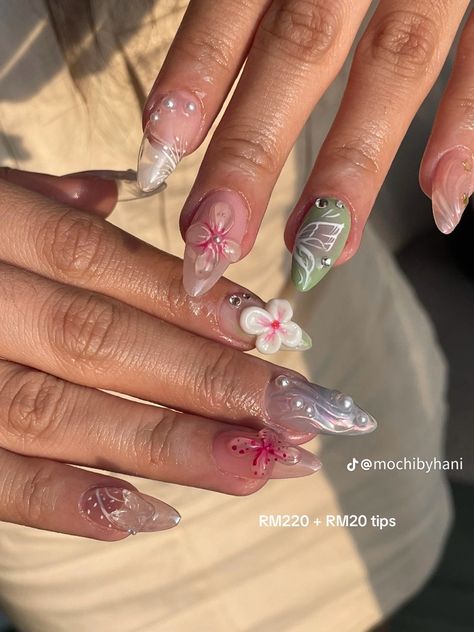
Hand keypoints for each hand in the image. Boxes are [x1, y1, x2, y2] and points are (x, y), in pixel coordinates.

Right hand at [0, 169, 375, 539]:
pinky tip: (152, 515)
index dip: (189, 300)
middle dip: (210, 380)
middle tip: (304, 414)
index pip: (105, 265)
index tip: (272, 332)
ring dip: (170, 444)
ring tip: (259, 465)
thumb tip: (102, 198)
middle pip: (105, 341)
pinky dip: (67, 502)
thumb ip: (36, 200)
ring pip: (62, 413)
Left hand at [137, 0, 473, 294]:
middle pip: (299, 51)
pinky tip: (442, 198)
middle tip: (214, 240)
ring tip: (318, 249)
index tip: (157, 161)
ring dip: (352, 169)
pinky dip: (468, 128)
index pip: (234, 5)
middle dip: (253, 155)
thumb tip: (206, 66)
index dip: (194, 83)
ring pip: (394, 65)